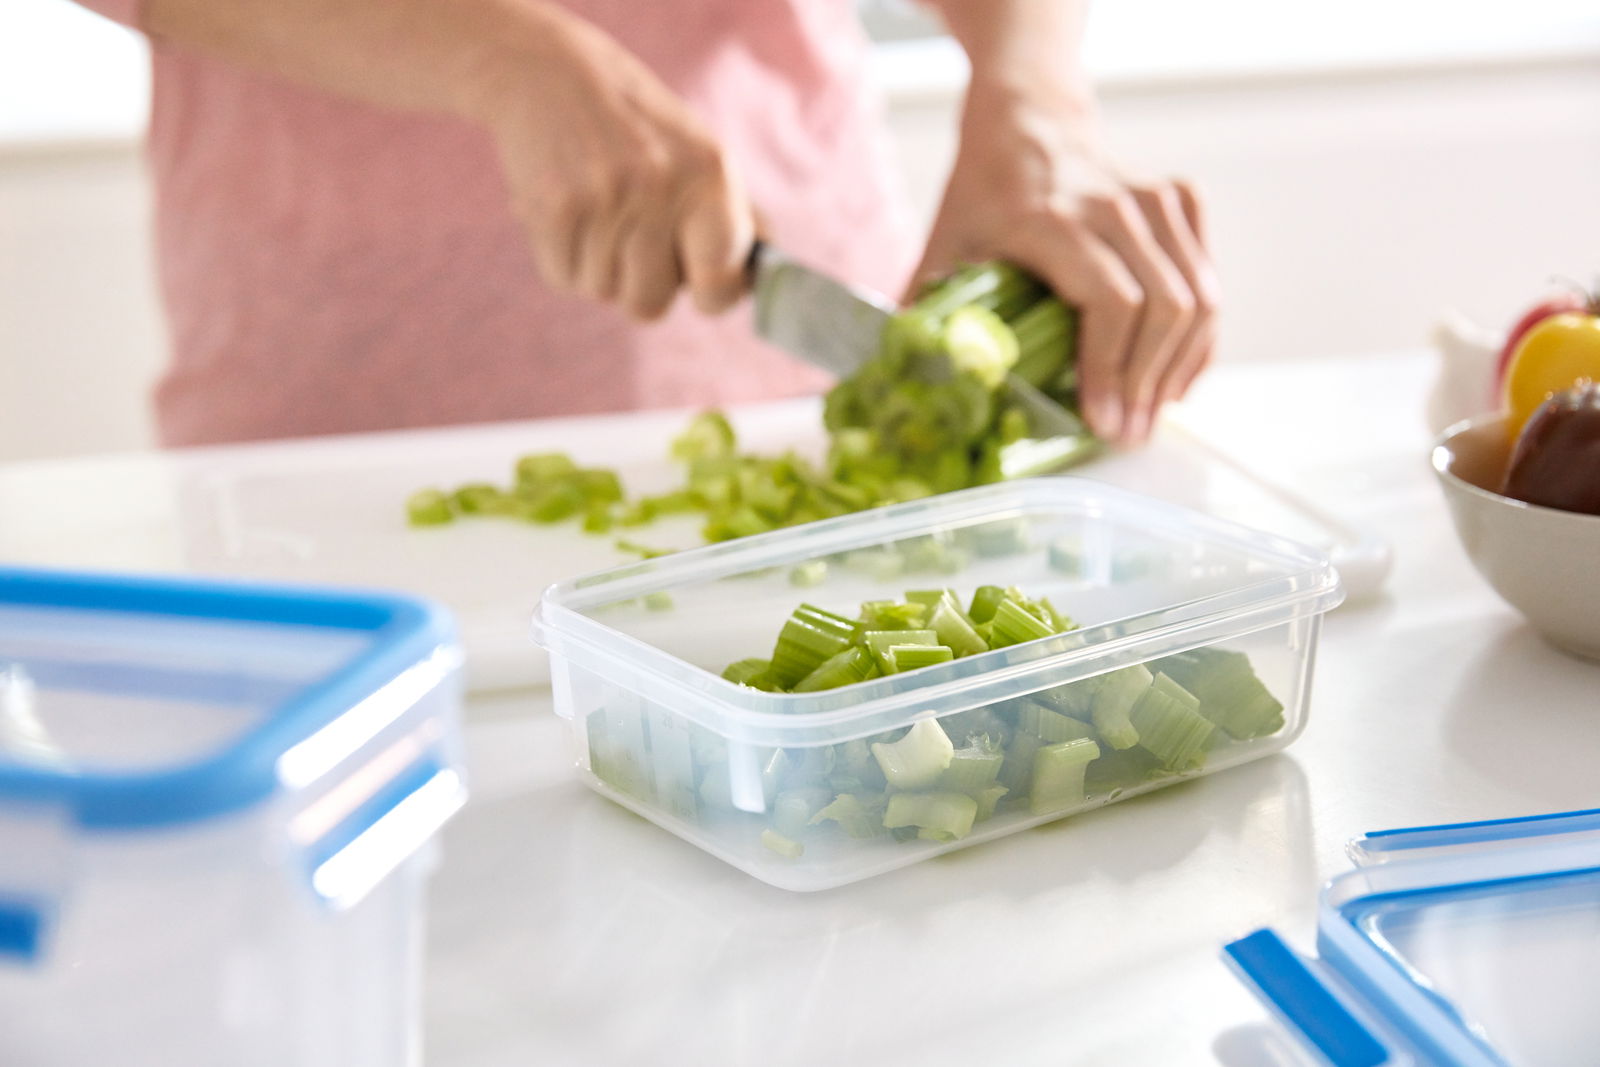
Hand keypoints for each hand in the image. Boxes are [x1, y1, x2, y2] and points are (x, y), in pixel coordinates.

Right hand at [463, 5, 752, 320]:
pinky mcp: (554, 208)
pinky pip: (563, 277)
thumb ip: (732, 215)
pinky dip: (561, 256)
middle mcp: (661, 186)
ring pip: (602, 292)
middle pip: (650, 304)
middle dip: (637, 283)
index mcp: (710, 173)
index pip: (722, 281)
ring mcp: (605, 198)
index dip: (712, 295)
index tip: (700, 282)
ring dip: (595, 265)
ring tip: (594, 210)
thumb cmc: (635, 124)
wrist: (547, 70)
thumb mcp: (696, 152)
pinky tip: (566, 209)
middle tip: (629, 235)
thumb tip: (765, 276)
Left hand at [913, 82, 1218, 444]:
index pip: (1109, 300)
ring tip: (1150, 415)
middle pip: (1162, 307)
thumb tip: (915, 389)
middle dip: (1146, 384)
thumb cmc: (982, 194)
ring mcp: (1154, 198)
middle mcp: (1111, 204)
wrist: (1027, 118)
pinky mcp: (1182, 200)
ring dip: (1177, 368)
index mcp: (1049, 218)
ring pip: (1196, 297)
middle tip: (1127, 435)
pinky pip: (1206, 281)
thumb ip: (928, 314)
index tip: (1102, 423)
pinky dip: (1196, 337)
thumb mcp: (944, 245)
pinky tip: (1173, 377)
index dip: (1111, 369)